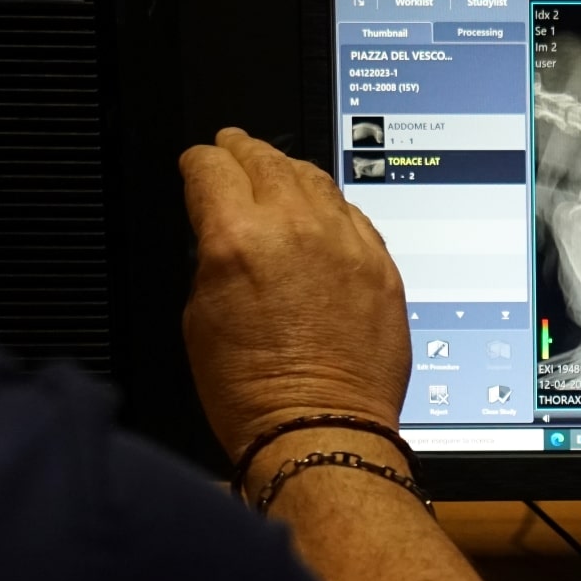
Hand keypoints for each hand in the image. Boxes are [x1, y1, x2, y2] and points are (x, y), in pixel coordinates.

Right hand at [178, 128, 410, 459]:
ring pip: (314, 177)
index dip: (199, 162)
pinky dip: (331, 209)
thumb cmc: (255, 393)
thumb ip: (212, 258)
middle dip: (242, 151)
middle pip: (265, 158)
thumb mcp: (199, 317)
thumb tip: (221, 234)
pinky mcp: (381, 265)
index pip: (212, 166)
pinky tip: (320, 217)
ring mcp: (346, 244)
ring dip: (289, 172)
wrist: (320, 430)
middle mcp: (295, 230)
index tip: (199, 166)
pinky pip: (353, 215)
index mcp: (237, 239)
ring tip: (276, 174)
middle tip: (234, 150)